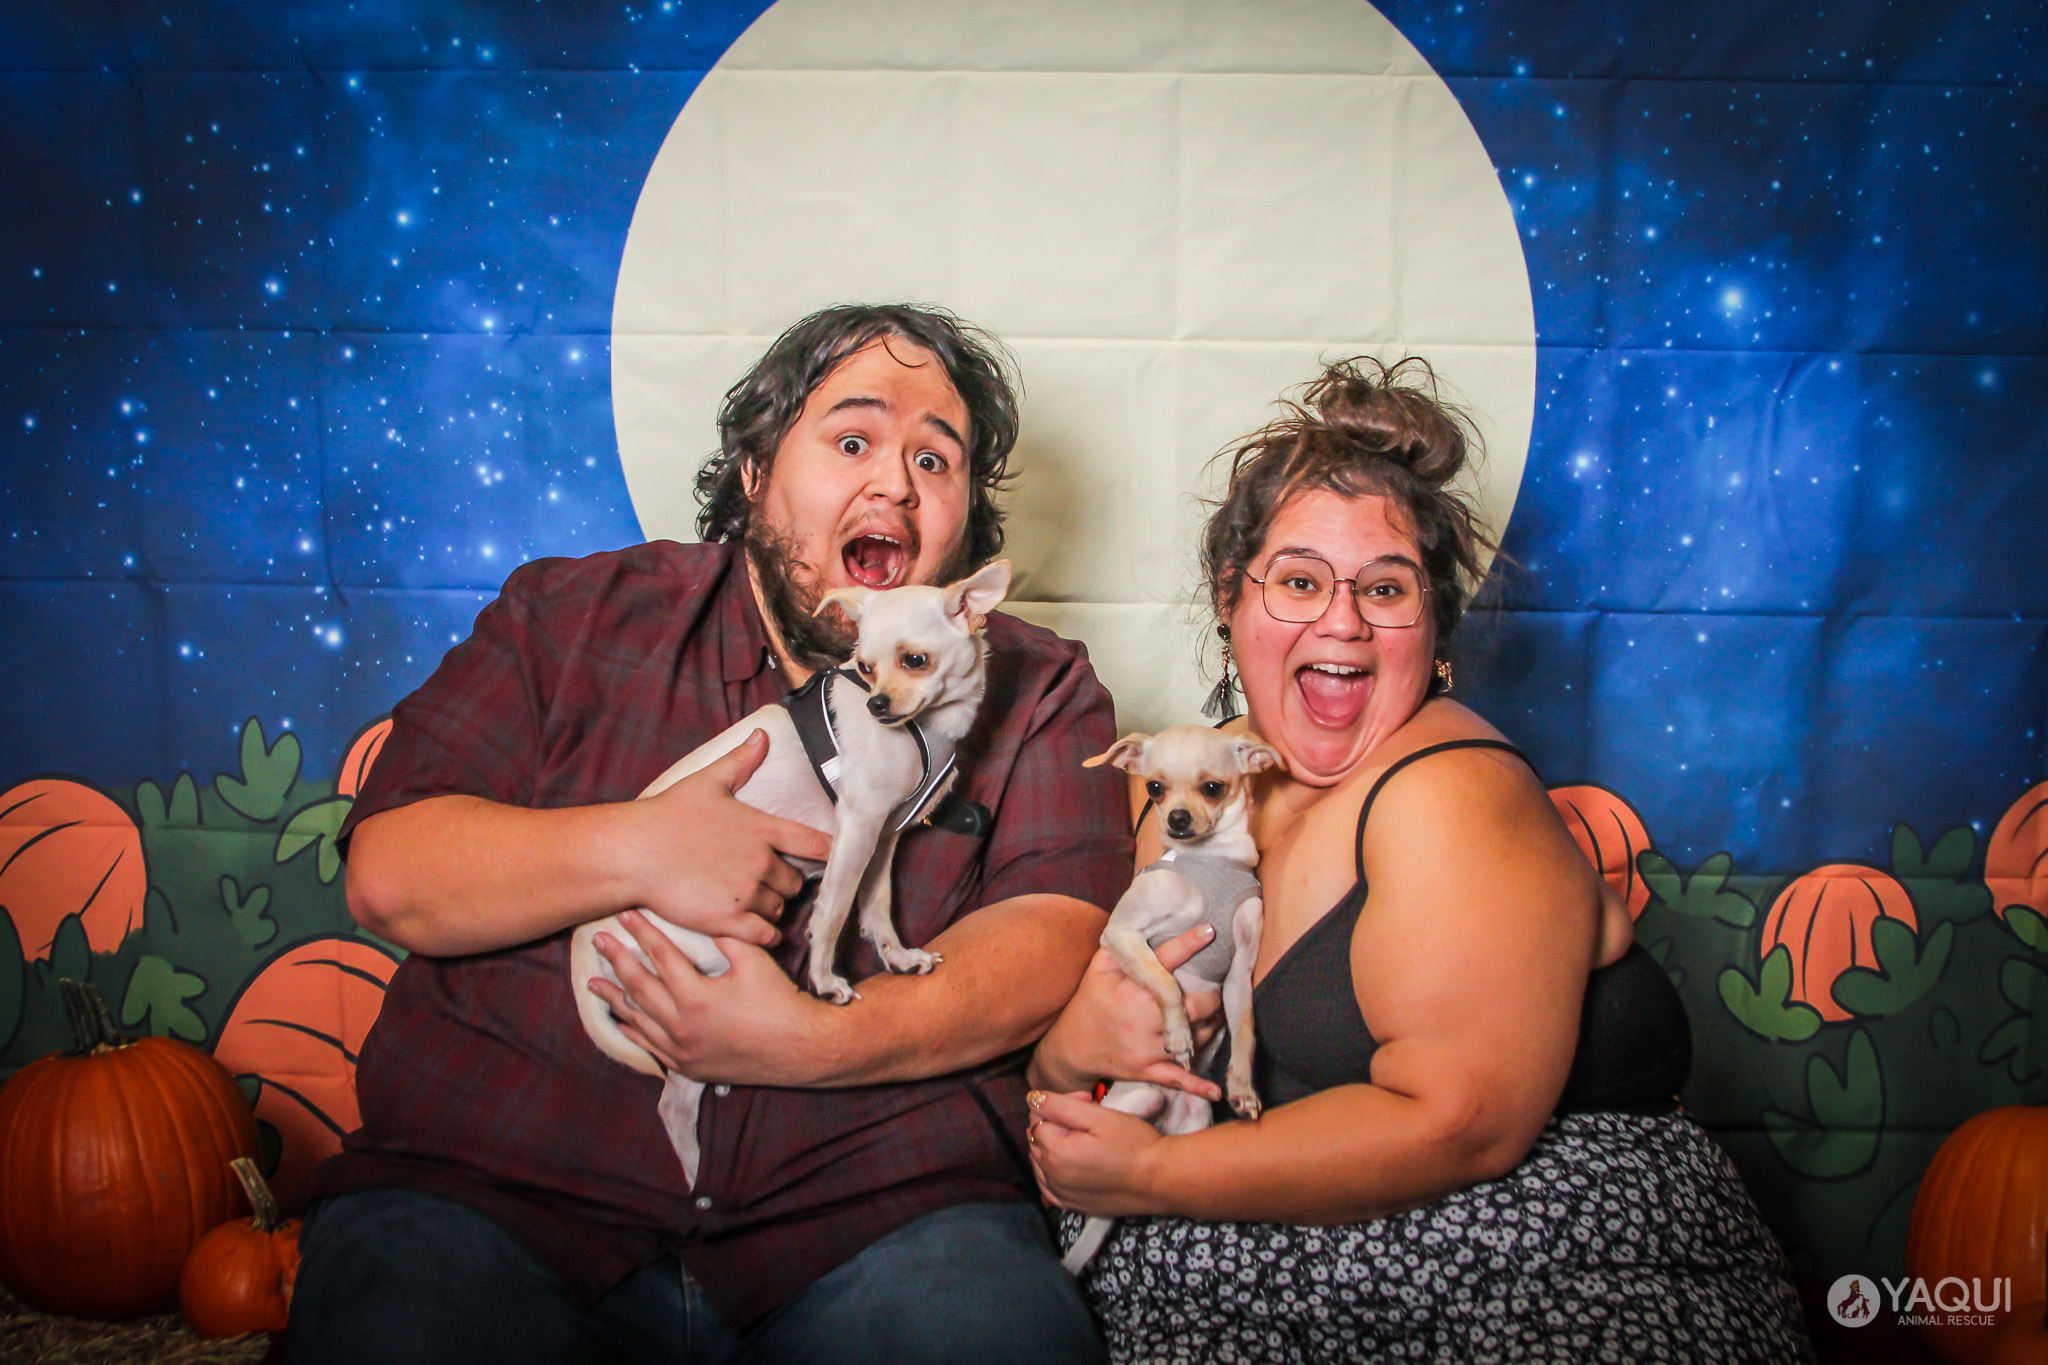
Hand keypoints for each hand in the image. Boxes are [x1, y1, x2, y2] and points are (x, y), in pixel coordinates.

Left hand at [585, 910, 835, 1084]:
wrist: (799, 1049)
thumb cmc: (779, 1002)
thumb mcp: (754, 961)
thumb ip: (725, 936)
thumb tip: (705, 915)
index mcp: (695, 997)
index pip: (661, 957)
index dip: (643, 933)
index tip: (625, 914)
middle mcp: (680, 1026)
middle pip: (638, 987)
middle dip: (616, 961)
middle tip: (598, 942)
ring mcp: (681, 1050)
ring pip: (638, 1020)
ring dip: (615, 999)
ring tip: (593, 983)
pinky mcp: (688, 1066)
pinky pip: (651, 1047)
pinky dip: (633, 1031)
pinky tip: (621, 1020)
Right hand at [618, 730, 832, 947]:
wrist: (635, 852)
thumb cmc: (668, 815)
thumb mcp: (707, 781)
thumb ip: (741, 762)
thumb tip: (763, 736)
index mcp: (762, 829)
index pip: (816, 844)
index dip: (831, 854)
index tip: (836, 859)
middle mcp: (761, 863)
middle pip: (795, 883)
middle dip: (784, 883)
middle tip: (766, 881)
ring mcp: (746, 894)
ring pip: (779, 909)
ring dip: (771, 907)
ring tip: (752, 901)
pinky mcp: (729, 920)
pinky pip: (765, 935)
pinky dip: (764, 934)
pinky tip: (754, 928)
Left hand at [1027, 1089, 1169, 1215]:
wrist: (1160, 1180)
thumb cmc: (1134, 1144)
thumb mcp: (1099, 1117)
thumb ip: (1061, 1106)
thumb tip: (1033, 1099)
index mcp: (1056, 1151)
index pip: (1039, 1118)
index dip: (1061, 1104)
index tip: (1088, 1100)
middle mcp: (1052, 1176)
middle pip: (1037, 1139)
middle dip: (1057, 1123)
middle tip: (1090, 1116)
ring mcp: (1061, 1194)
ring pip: (1040, 1161)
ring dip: (1053, 1146)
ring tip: (1083, 1139)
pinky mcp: (1072, 1206)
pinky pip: (1047, 1186)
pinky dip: (1051, 1171)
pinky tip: (1069, 1163)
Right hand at [1028, 923, 1222, 1100]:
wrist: (1071, 1048)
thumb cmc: (1089, 1003)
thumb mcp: (1097, 970)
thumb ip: (1119, 947)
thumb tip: (1139, 922)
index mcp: (1133, 989)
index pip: (1166, 961)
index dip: (1189, 943)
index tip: (1210, 930)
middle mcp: (1144, 1017)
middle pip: (1193, 1005)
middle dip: (1212, 996)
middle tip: (1220, 987)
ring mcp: (1148, 1047)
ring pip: (1194, 1037)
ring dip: (1211, 1026)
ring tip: (1217, 1014)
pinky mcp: (1149, 1070)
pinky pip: (1177, 1079)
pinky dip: (1197, 1086)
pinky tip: (1216, 1090)